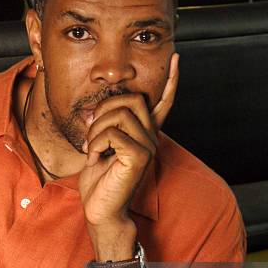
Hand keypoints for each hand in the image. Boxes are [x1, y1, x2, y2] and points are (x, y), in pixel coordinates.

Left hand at [78, 52, 178, 229]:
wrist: (101, 210)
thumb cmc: (99, 181)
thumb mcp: (99, 147)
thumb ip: (103, 126)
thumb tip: (95, 109)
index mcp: (144, 134)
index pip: (162, 103)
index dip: (170, 81)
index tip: (175, 57)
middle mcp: (151, 138)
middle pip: (131, 99)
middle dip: (103, 110)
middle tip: (92, 134)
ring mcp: (148, 147)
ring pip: (119, 114)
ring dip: (96, 130)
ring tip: (92, 149)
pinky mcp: (139, 157)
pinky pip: (113, 134)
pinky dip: (96, 144)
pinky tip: (95, 159)